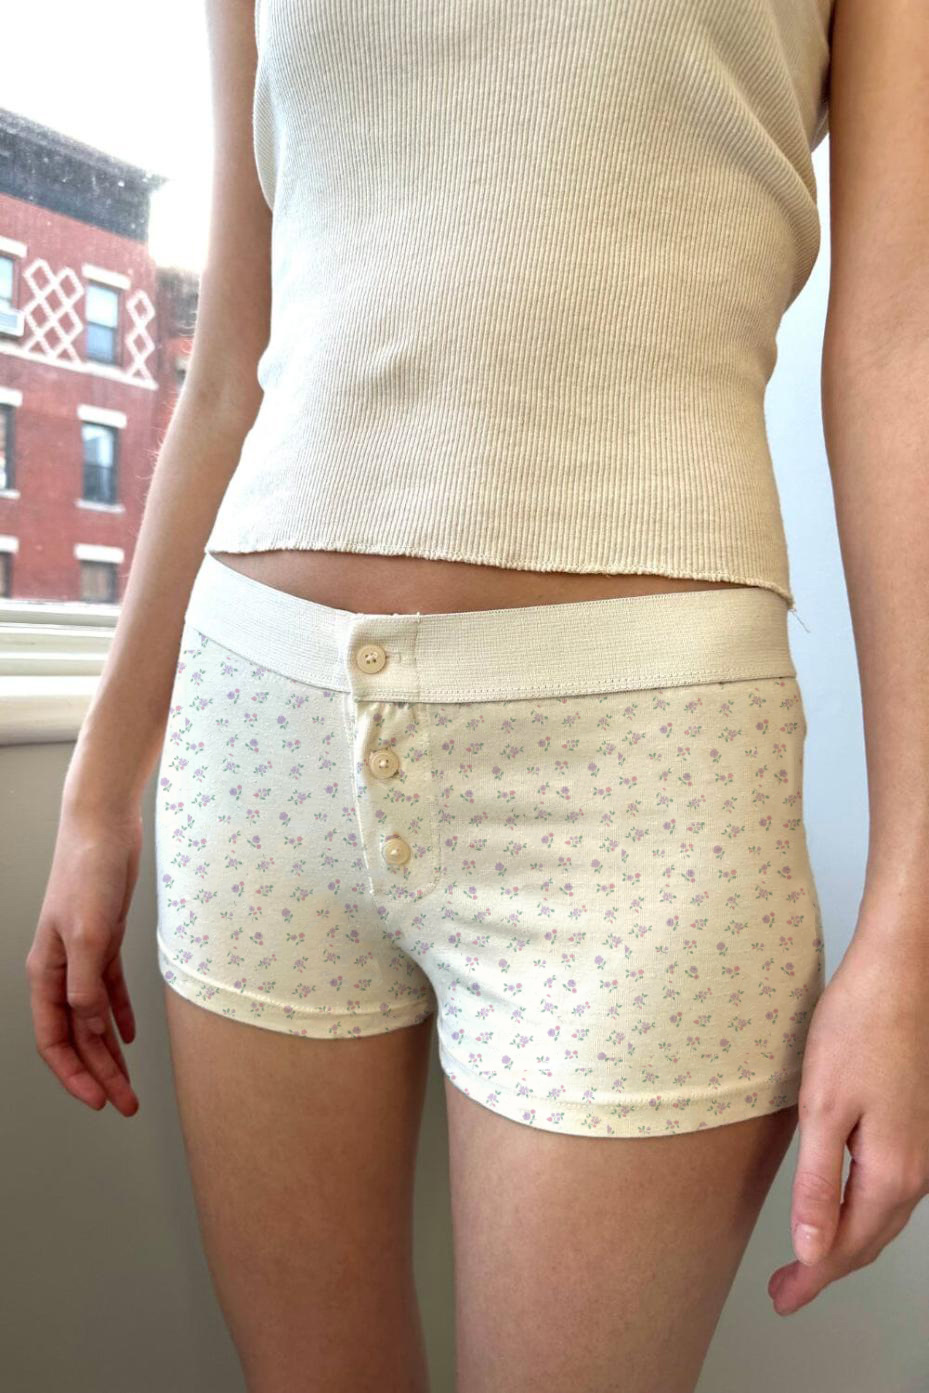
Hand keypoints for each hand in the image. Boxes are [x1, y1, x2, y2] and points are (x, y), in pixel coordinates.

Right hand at [25, 799, 142, 1115]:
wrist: (103, 828)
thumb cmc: (88, 874)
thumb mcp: (89, 935)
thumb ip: (86, 985)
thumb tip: (91, 1027)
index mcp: (47, 973)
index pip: (54, 1040)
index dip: (75, 1074)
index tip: (98, 1101)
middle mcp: (61, 971)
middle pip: (78, 1037)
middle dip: (100, 1074)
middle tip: (125, 1105)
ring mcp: (83, 957)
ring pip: (94, 1019)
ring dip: (111, 1053)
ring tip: (131, 1085)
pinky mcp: (106, 943)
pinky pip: (109, 991)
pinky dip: (118, 1016)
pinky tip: (129, 1037)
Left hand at [768, 917, 928, 1314]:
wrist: (899, 976)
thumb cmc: (859, 1028)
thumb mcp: (822, 1108)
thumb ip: (816, 1184)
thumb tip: (811, 1249)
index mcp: (890, 1172)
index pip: (847, 1248)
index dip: (812, 1281)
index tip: (783, 1301)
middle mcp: (914, 1169)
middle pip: (868, 1240)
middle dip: (826, 1270)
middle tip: (786, 1291)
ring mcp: (919, 1149)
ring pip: (880, 1218)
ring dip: (844, 1243)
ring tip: (806, 1261)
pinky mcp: (913, 1128)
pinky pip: (887, 1191)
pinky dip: (859, 1213)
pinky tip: (839, 1210)